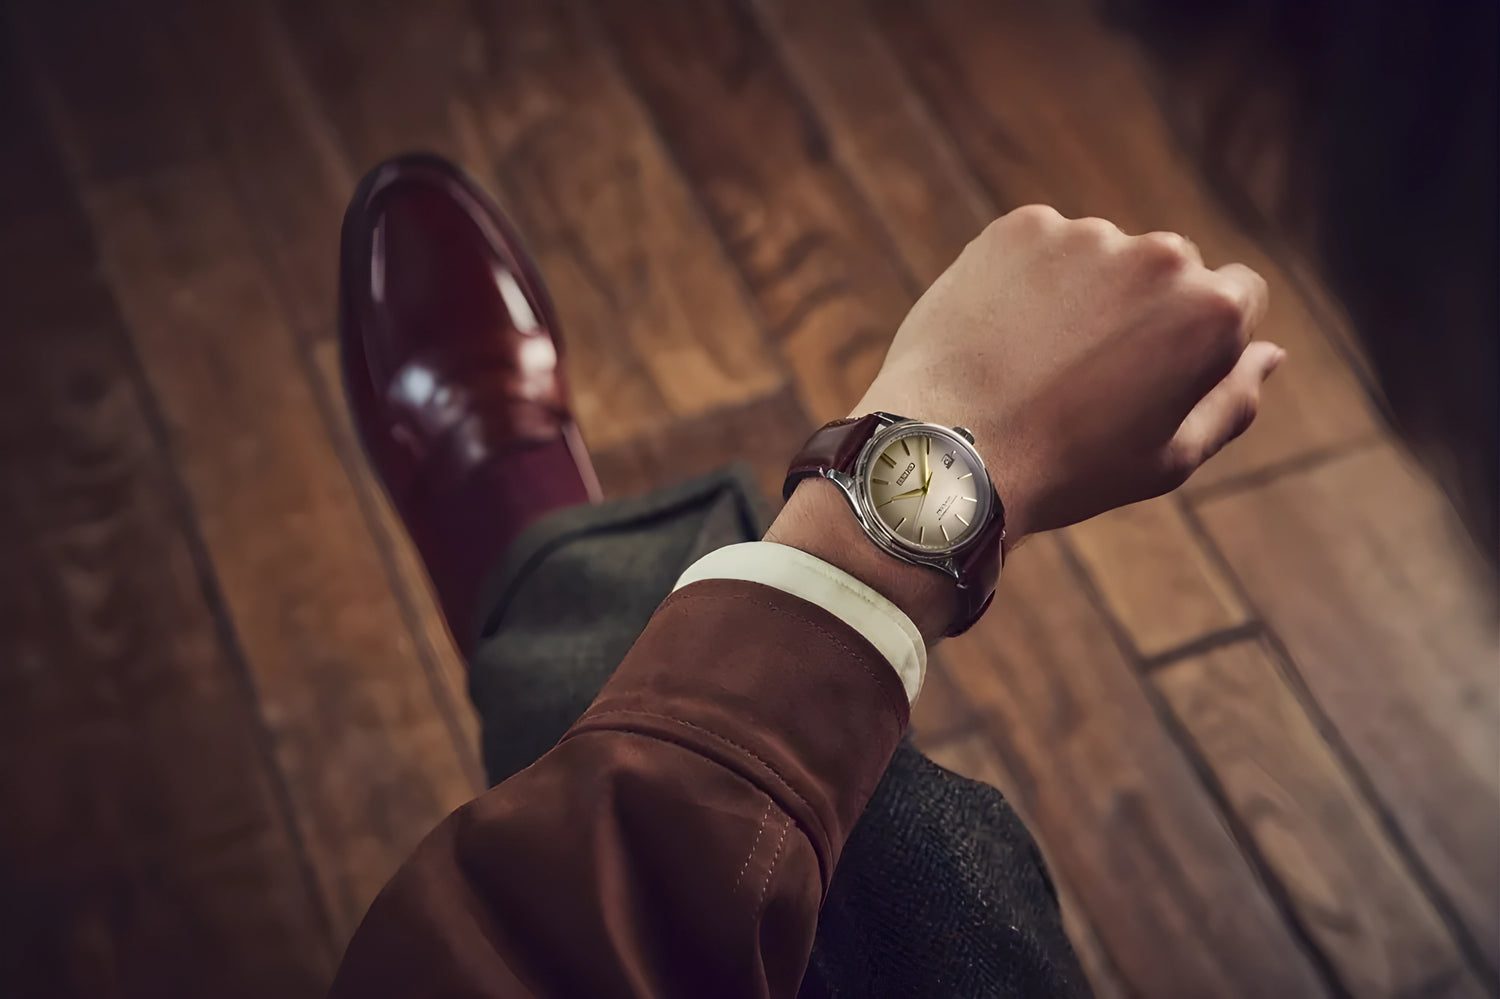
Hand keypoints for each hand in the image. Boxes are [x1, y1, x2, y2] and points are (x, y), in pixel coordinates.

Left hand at [771, 205, 1278, 638]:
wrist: (949, 451)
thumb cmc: (1067, 469)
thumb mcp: (1170, 458)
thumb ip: (1232, 398)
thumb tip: (1270, 351)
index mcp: (1212, 311)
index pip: (1238, 293)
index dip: (1197, 336)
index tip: (1151, 373)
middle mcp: (1160, 255)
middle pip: (1169, 268)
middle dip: (1141, 308)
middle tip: (1084, 377)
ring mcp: (1086, 234)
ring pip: (1099, 256)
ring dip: (1080, 292)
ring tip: (1032, 363)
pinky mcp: (1019, 227)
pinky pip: (1038, 247)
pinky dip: (1024, 280)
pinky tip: (998, 337)